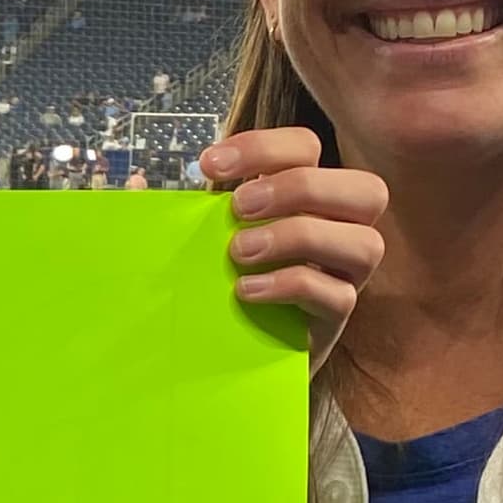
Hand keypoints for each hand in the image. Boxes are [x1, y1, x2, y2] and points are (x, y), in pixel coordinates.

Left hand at [202, 128, 387, 373]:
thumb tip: (136, 185)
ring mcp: (344, 277)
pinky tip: (246, 290)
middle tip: (240, 207)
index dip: (265, 147)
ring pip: (365, 243)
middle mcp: (340, 231)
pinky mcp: (334, 320)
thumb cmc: (220, 281)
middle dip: (300, 188)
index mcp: (309, 197)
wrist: (230, 356)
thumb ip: (181, 213)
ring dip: (299, 236)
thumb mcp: (202, 240)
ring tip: (241, 253)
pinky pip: (338, 296)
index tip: (208, 165)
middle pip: (366, 190)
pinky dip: (290, 285)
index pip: (309, 148)